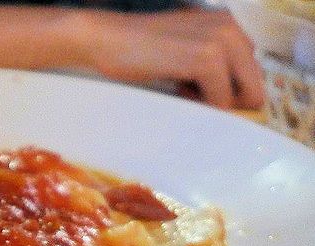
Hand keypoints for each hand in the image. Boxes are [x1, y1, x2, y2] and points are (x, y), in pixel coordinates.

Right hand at [86, 8, 263, 109]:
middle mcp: (234, 28)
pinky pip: (220, 98)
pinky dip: (201, 105)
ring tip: (182, 90)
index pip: (253, 71)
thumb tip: (234, 96)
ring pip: (240, 95)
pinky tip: (178, 91)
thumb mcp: (188, 49)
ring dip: (212, 102)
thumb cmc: (141, 49)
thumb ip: (215, 62)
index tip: (203, 93)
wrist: (108, 40)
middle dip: (226, 100)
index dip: (231, 91)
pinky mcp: (207, 58)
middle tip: (192, 94)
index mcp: (231, 24)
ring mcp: (222, 41)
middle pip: (254, 86)